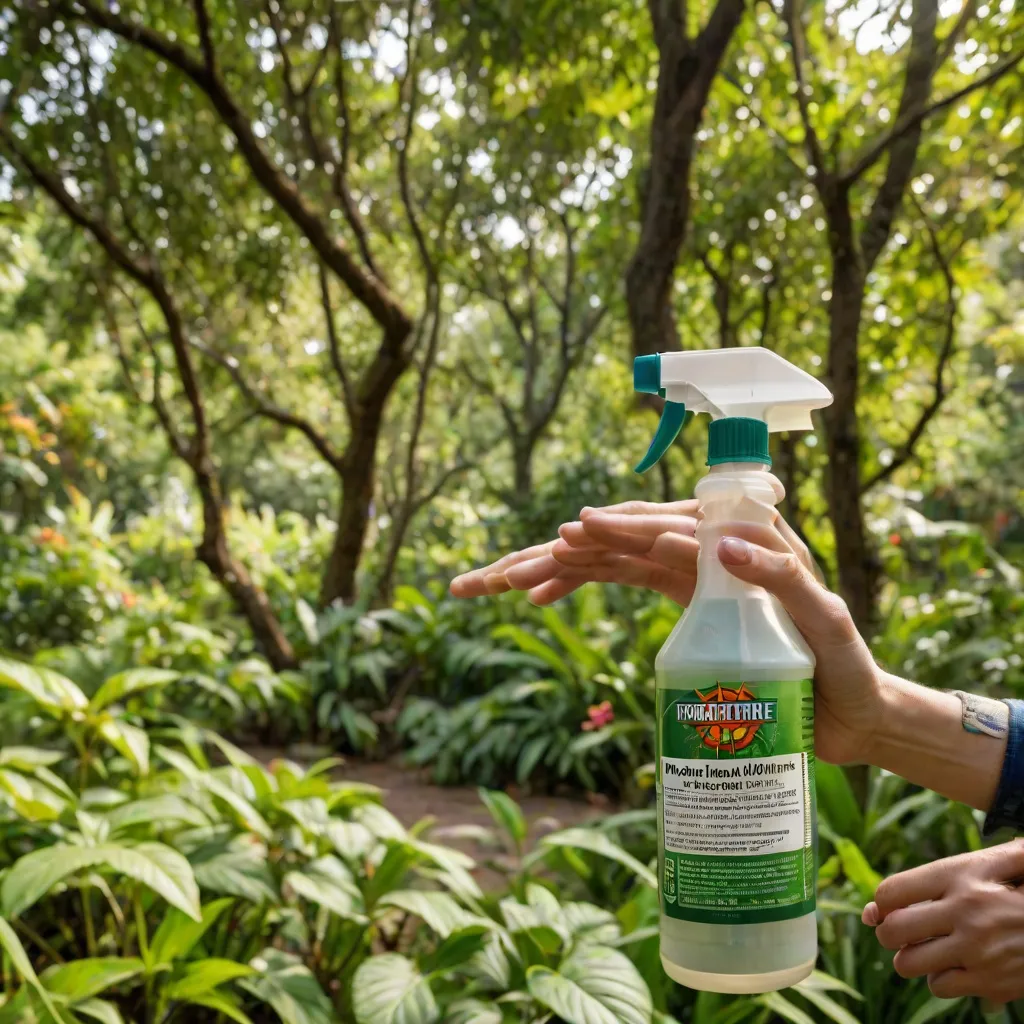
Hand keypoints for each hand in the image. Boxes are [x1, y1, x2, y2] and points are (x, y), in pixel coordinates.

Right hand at [449, 498, 882, 764]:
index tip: (571, 534)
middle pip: (623, 539)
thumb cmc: (848, 672)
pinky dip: (582, 582)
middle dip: (562, 552)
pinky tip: (545, 592)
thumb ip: (783, 577)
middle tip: (504, 573)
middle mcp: (711, 548)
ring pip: (612, 558)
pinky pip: (623, 580)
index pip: (668, 526)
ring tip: (501, 581)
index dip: (615, 530)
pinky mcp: (684, 601)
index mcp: (744, 540)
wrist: (853, 714)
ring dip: (558, 566)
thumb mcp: (826, 626)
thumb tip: (719, 542)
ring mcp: (693, 573)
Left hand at [863, 841, 1023, 1002]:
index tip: (884, 909)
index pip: (891, 892)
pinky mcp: (991, 981)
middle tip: (899, 931)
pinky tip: (955, 965)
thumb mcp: (991, 862)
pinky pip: (940, 987)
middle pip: (893, 932)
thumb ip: (932, 878)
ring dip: (911, 958)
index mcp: (960, 875)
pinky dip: (940, 979)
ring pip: (909, 964)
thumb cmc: (1020, 886)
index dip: (880, 904)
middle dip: (888, 933)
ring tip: (926, 948)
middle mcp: (965, 912)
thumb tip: (873, 909)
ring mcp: (977, 950)